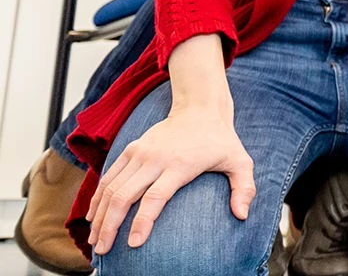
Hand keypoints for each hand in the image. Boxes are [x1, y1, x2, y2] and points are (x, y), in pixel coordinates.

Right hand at [86, 102, 253, 253]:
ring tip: (94, 240)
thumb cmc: (221, 140)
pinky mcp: (131, 148)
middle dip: (110, 226)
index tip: (133, 243)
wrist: (200, 108)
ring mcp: (140, 153)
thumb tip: (242, 215)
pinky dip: (97, 197)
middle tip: (102, 250)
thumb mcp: (241, 161)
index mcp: (179, 165)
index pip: (155, 198)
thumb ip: (244, 188)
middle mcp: (154, 159)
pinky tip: (93, 216)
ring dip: (99, 215)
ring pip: (111, 187)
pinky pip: (108, 175)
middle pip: (124, 196)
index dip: (142, 222)